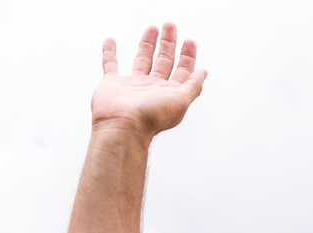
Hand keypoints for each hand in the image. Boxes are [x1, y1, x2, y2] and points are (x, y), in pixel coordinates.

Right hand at [91, 23, 205, 138]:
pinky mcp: (112, 83)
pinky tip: (111, 40)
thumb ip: (193, 86)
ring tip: (153, 28)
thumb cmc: (151, 117)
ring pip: (142, 59)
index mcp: (169, 93)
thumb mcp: (180, 100)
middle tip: (170, 25)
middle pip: (163, 61)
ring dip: (147, 44)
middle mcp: (152, 88)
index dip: (188, 56)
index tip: (189, 40)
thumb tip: (204, 72)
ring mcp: (132, 86)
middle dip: (169, 43)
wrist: (122, 127)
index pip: (182, 71)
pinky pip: (110, 64)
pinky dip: (109, 52)